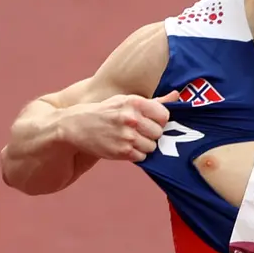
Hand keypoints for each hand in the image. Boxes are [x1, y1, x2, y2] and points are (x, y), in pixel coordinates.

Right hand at [60, 90, 179, 161]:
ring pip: (152, 147)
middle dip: (152, 134)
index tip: (150, 122)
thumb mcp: (127, 100)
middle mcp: (131, 118)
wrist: (76, 125)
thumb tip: (176, 95)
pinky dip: (136, 154)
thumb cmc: (106, 111)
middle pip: (159, 133)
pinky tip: (125, 146)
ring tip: (131, 139)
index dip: (159, 121)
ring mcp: (126, 136)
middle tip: (139, 132)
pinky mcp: (121, 151)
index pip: (164, 115)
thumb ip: (154, 102)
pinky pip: (142, 157)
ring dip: (144, 146)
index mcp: (135, 102)